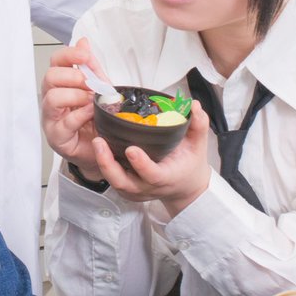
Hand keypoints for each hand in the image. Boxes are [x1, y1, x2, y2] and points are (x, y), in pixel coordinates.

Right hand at [41, 38, 106, 181]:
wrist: (101, 147)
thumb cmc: (95, 118)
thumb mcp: (99, 88)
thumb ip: (92, 67)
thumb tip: (84, 41)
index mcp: (61, 83)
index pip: (56, 61)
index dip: (69, 54)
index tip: (85, 55)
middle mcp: (51, 98)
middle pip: (50, 77)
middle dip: (73, 77)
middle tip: (90, 84)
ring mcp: (51, 118)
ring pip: (53, 98)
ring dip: (76, 96)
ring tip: (92, 100)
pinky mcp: (57, 137)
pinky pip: (64, 122)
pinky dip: (80, 114)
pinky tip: (91, 112)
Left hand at [93, 100, 212, 217]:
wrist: (185, 187)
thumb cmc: (189, 165)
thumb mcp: (198, 145)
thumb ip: (198, 124)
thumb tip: (194, 106)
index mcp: (167, 177)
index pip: (152, 175)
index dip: (141, 164)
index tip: (131, 149)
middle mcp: (148, 187)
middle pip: (124, 183)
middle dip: (108, 165)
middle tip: (100, 142)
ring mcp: (136, 190)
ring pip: (115, 181)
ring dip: (102, 163)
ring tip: (97, 142)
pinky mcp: (127, 188)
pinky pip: (112, 178)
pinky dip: (103, 164)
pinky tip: (99, 147)